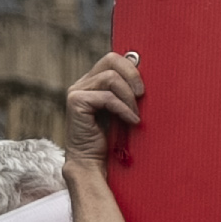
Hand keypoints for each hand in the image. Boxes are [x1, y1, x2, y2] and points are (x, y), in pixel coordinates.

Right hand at [65, 47, 144, 167]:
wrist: (92, 162)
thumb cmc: (110, 137)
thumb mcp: (122, 107)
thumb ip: (127, 89)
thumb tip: (144, 66)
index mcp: (93, 81)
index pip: (113, 59)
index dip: (131, 67)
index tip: (144, 85)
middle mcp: (82, 83)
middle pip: (111, 59)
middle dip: (132, 74)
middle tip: (142, 93)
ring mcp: (76, 91)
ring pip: (111, 78)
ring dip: (128, 97)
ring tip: (135, 114)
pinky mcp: (76, 102)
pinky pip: (107, 97)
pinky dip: (123, 109)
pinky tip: (132, 121)